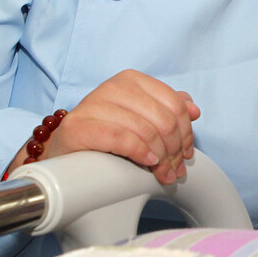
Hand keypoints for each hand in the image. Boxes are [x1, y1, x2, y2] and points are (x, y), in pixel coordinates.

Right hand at [20, 70, 200, 184]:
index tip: (186, 155)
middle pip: (163, 118)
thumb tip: (193, 109)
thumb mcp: (140, 120)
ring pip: (145, 130)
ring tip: (163, 175)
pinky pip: (121, 138)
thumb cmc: (106, 138)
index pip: (175, 104)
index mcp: (132, 80)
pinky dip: (140, 152)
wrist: (64, 154)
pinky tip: (147, 163)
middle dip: (174, 150)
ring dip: (161, 159)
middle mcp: (113, 86)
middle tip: (175, 171)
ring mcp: (93, 104)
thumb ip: (167, 110)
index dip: (186, 133)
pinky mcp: (77, 127)